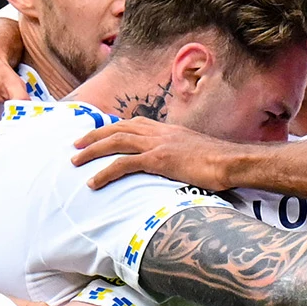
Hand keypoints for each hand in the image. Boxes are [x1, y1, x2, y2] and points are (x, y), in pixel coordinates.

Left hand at [74, 117, 247, 191]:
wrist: (231, 162)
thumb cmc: (220, 162)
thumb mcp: (196, 153)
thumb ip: (182, 154)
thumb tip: (179, 164)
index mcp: (167, 129)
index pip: (132, 123)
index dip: (112, 127)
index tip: (98, 133)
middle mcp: (159, 132)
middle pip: (117, 128)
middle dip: (94, 136)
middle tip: (76, 144)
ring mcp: (157, 144)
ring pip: (115, 142)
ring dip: (91, 151)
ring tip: (75, 160)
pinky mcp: (158, 160)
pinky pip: (123, 164)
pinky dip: (105, 172)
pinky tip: (93, 182)